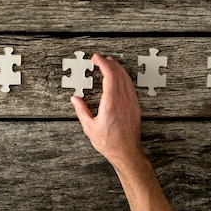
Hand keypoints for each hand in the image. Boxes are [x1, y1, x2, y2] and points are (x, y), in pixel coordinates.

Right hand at [70, 54, 147, 176]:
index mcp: (111, 103)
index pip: (109, 76)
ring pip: (126, 79)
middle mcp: (123, 101)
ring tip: (109, 64)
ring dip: (118, 68)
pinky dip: (124, 78)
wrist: (127, 152)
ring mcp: (131, 103)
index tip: (96, 58)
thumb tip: (75, 99)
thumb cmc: (110, 142)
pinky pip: (130, 86)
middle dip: (109, 63)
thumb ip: (82, 111)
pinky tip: (119, 78)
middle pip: (119, 74)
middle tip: (100, 59)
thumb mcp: (90, 127)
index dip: (103, 63)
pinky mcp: (135, 107)